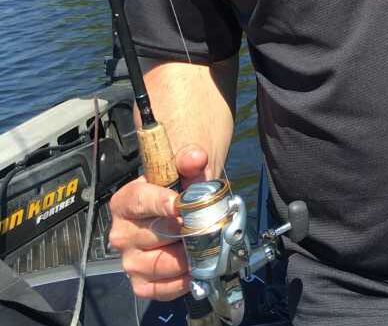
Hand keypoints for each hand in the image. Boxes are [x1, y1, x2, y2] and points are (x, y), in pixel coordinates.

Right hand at [108, 145, 207, 300]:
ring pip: (157, 264)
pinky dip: (179, 283)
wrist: (178, 205)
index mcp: (126, 200)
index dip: (160, 203)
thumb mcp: (183, 167)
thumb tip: (196, 157)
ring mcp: (129, 259)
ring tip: (205, 247)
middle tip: (207, 226)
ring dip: (185, 257)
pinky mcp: (140, 281)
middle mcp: (121, 232)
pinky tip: (195, 270)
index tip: (180, 205)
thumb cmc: (177, 185)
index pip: (140, 201)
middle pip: (154, 234)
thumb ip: (189, 160)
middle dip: (185, 231)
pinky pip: (157, 289)